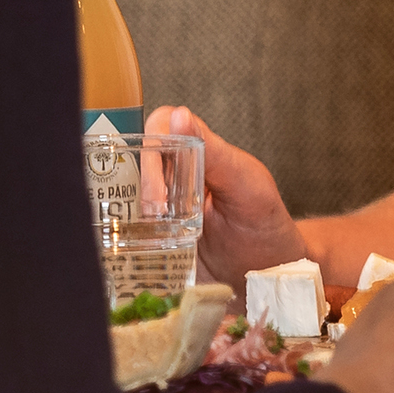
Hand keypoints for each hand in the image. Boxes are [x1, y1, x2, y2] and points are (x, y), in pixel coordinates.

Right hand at [142, 105, 312, 285]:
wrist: (266, 277)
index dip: (153, 148)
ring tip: (156, 229)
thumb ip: (216, 154)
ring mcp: (161, 204)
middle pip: (137, 157)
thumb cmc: (265, 226)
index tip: (163, 179)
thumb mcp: (245, 187)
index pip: (160, 128)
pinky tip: (143, 241)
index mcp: (200, 151)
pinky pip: (129, 223)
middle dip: (142, 182)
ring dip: (134, 206)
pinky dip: (130, 230)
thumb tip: (179, 115)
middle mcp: (175, 173)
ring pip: (127, 188)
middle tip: (158, 211)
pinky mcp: (153, 234)